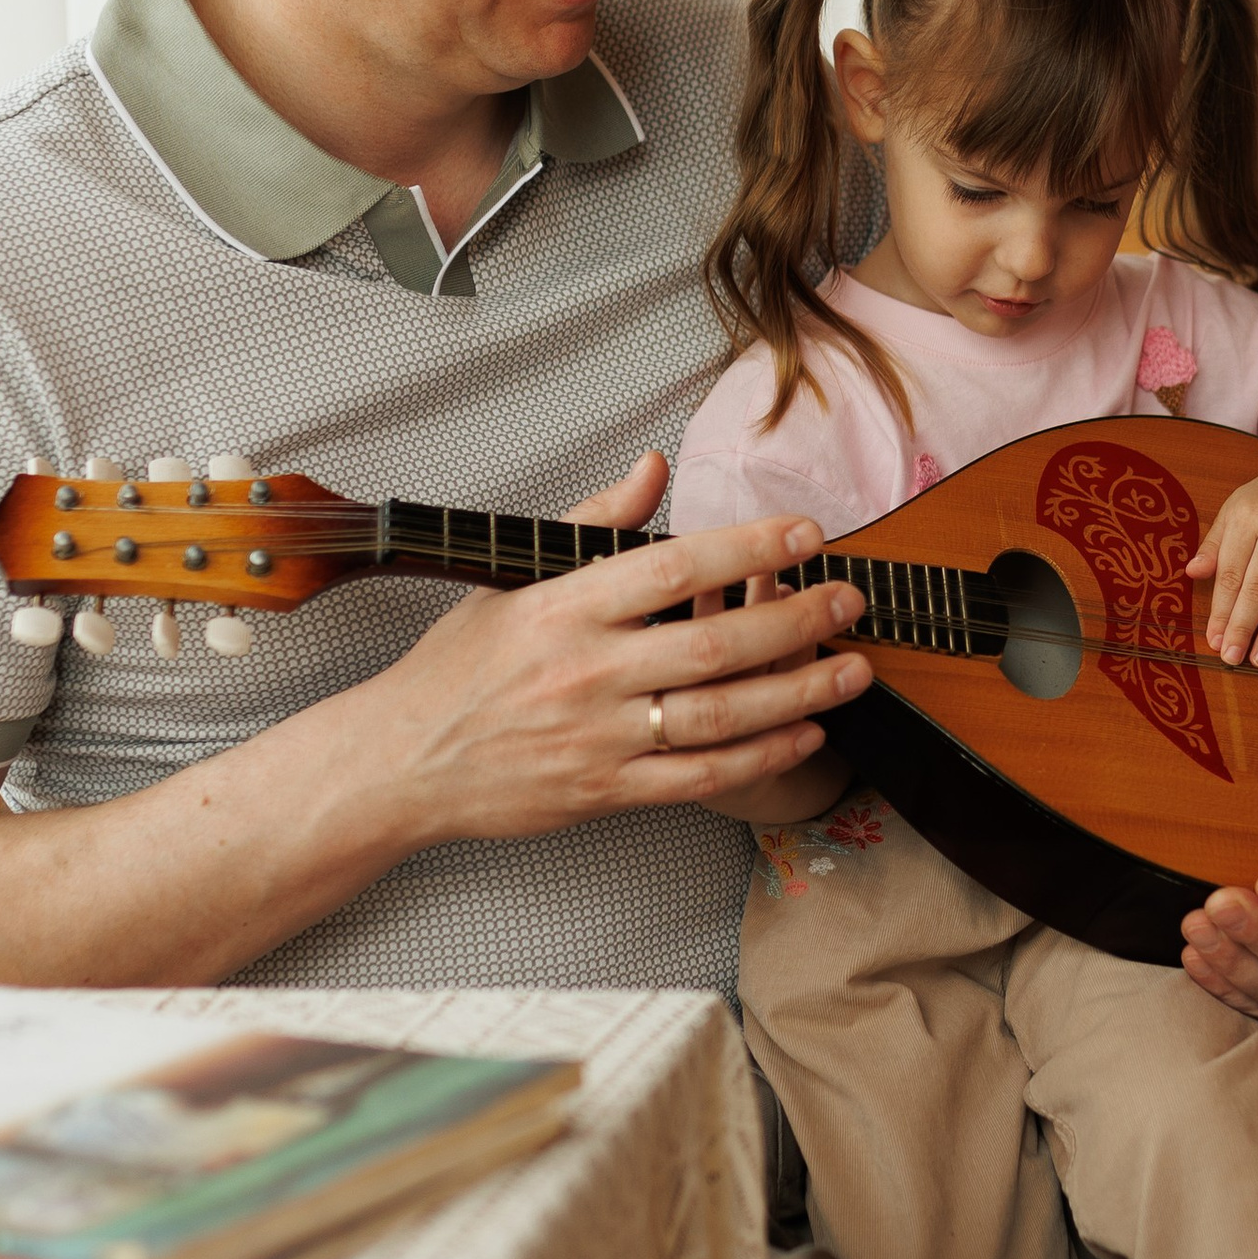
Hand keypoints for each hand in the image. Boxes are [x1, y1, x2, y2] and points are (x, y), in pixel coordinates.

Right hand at [361, 451, 872, 845]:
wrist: (404, 761)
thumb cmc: (457, 669)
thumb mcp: (512, 578)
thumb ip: (591, 522)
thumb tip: (652, 467)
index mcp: (565, 609)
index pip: (672, 567)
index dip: (748, 547)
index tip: (804, 533)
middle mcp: (587, 672)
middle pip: (713, 644)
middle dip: (796, 620)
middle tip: (850, 599)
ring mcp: (600, 737)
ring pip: (720, 715)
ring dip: (799, 691)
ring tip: (853, 668)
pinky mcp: (607, 791)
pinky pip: (700, 776)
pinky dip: (761, 756)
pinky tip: (805, 732)